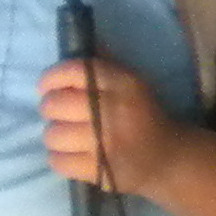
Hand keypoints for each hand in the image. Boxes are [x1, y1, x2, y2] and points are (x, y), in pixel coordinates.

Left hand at [41, 56, 179, 198]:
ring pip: (52, 135)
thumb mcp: (132, 86)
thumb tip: (75, 45)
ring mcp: (105, 143)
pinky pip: (58, 161)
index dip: (51, 77)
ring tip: (69, 136)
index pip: (74, 71)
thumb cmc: (144, 116)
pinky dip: (60, 158)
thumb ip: (101, 69)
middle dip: (51, 109)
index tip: (47, 86)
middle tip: (61, 114)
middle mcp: (113, 111)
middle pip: (55, 104)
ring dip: (56, 136)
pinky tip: (72, 154)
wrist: (168, 159)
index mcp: (123, 84)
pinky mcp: (99, 170)